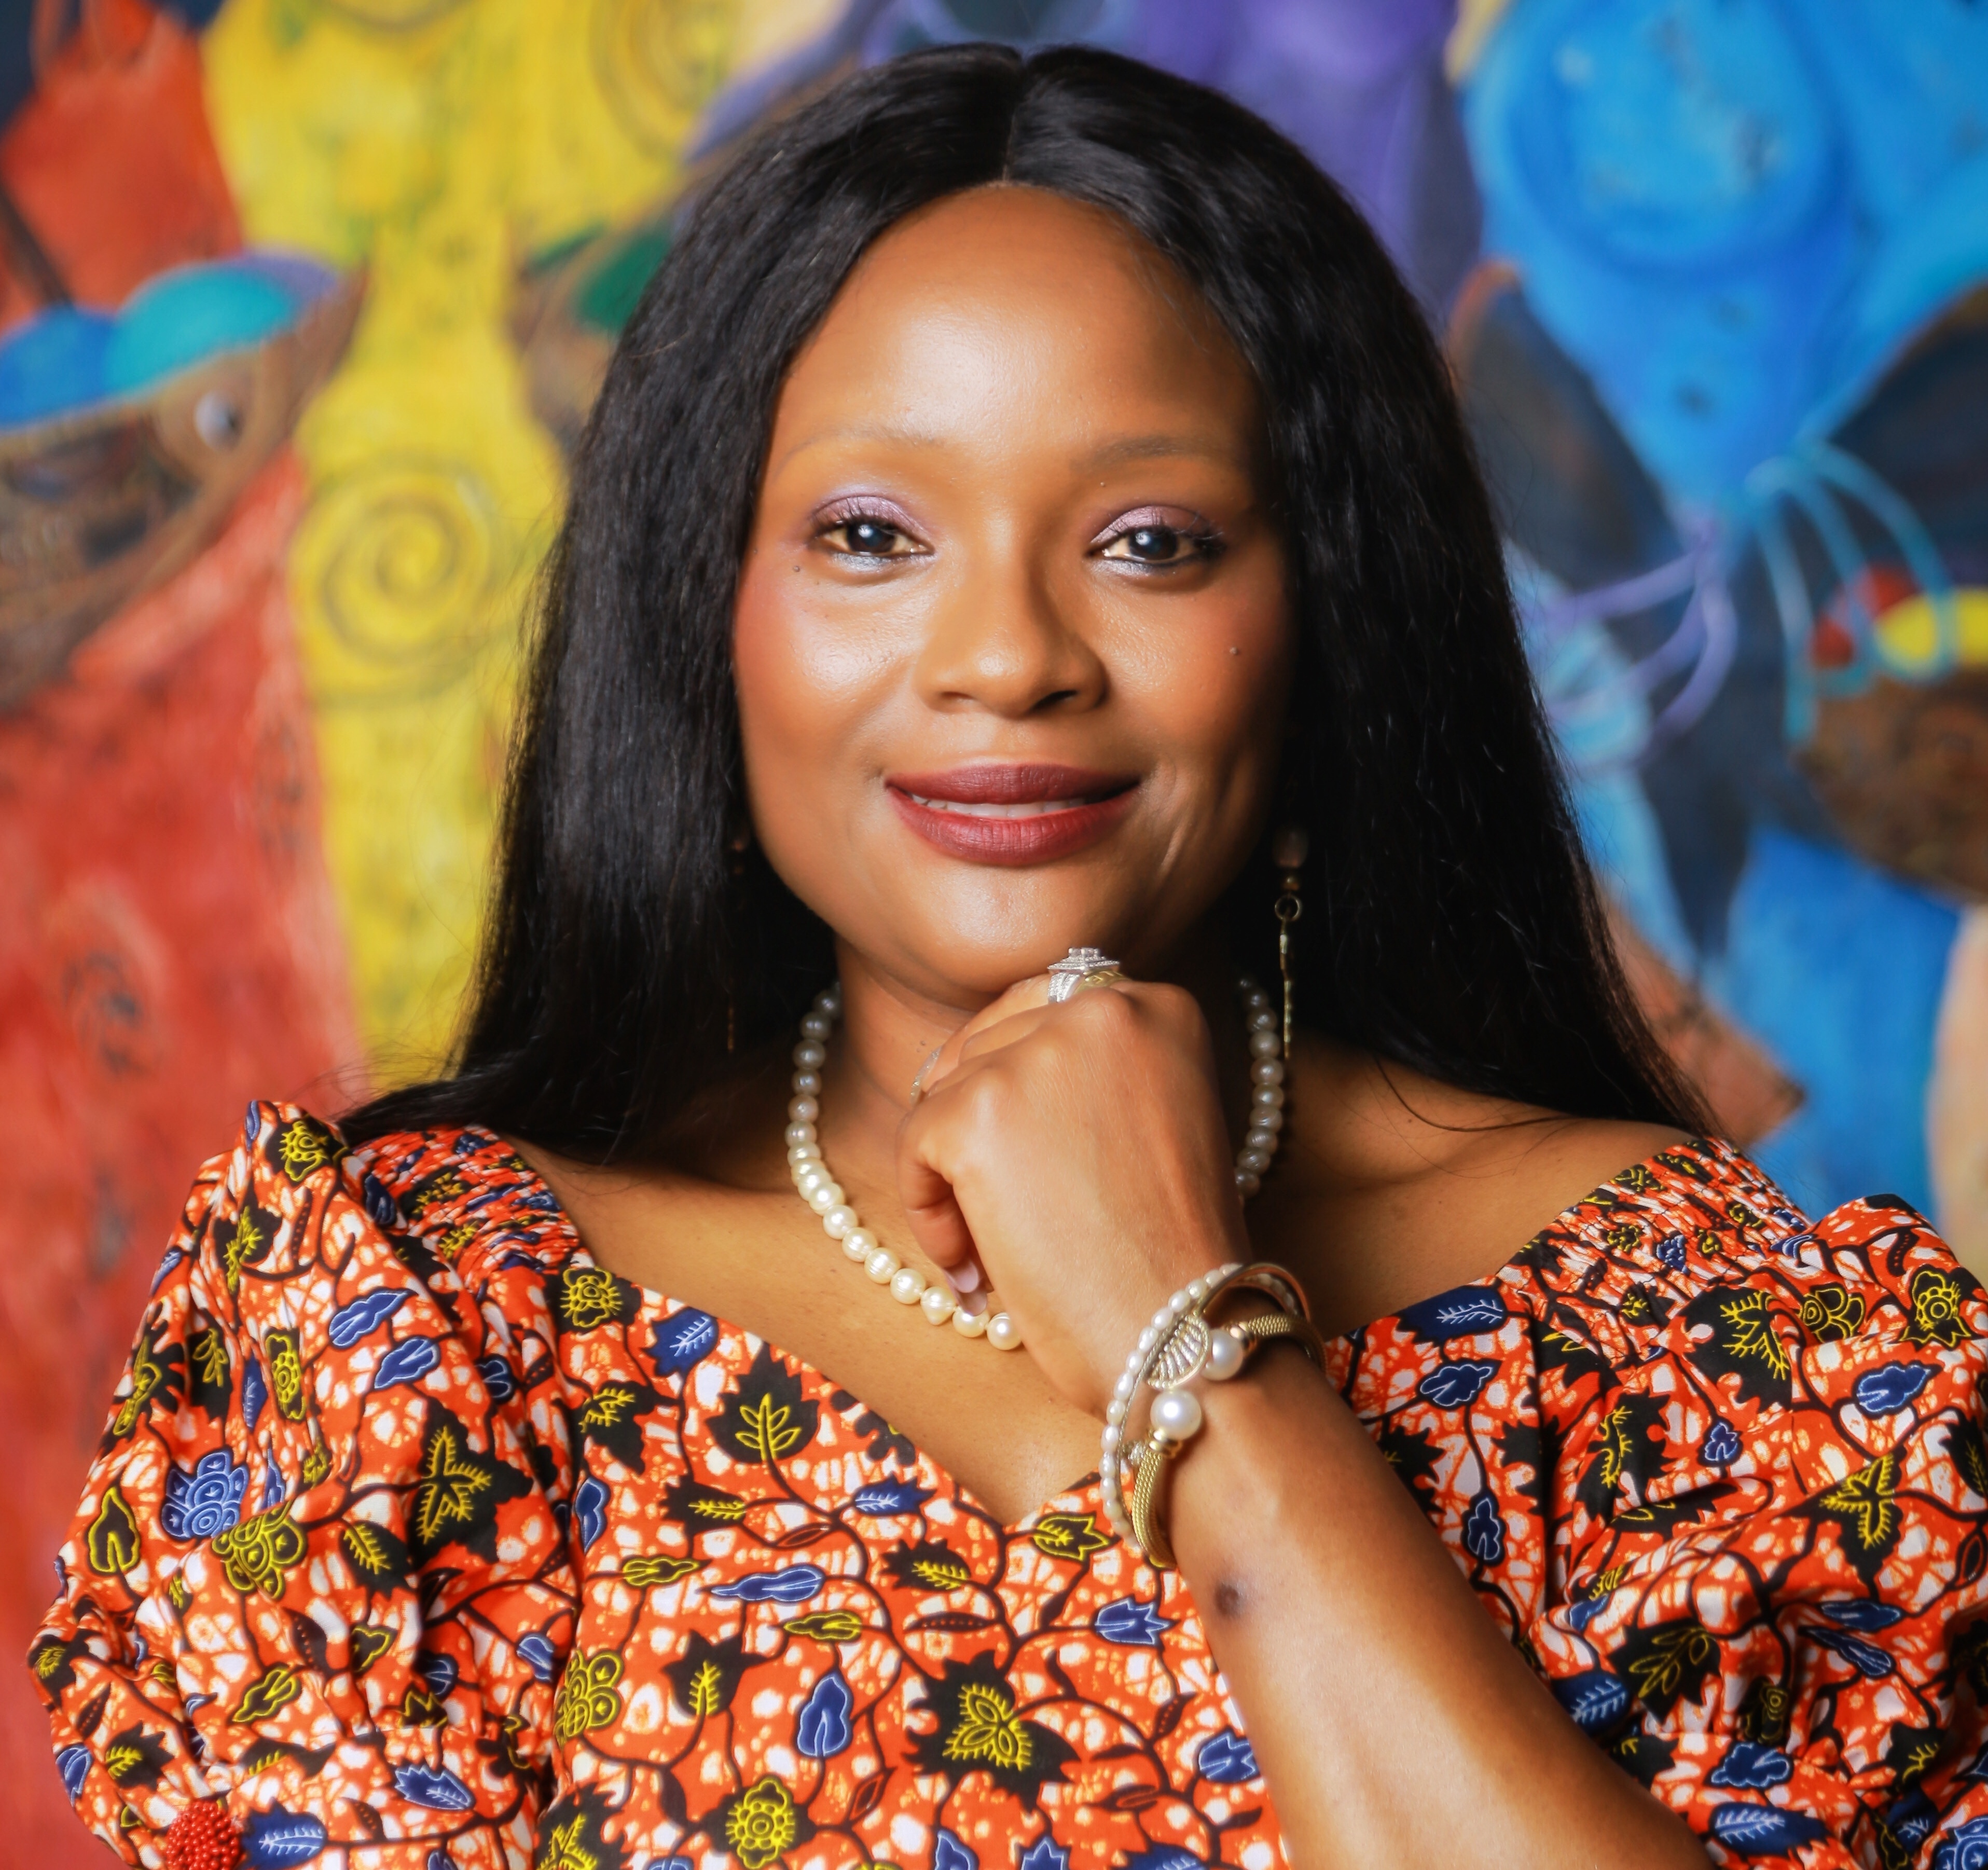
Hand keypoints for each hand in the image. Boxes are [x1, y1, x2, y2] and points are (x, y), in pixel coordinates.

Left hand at [896, 978, 1248, 1414]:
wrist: (1180, 1337)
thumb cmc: (1174, 1254)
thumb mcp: (1159, 1123)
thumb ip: (1094, 1076)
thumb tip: (989, 1067)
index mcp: (1157, 1006)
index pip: (1045, 1008)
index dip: (1017, 1075)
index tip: (1022, 1145)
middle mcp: (1102, 1008)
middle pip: (990, 1043)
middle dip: (981, 1121)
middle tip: (1000, 1203)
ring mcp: (1036, 1054)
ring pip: (947, 1092)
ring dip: (954, 1169)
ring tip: (992, 1248)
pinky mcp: (976, 1111)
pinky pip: (914, 1143)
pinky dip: (928, 1208)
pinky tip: (972, 1265)